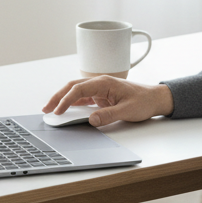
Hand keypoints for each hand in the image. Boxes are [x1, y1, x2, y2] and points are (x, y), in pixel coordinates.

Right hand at [43, 76, 173, 126]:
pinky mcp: (101, 96)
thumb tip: (92, 120)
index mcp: (104, 82)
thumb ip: (108, 115)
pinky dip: (73, 103)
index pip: (79, 88)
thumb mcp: (127, 110)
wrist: (155, 98)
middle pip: (73, 87)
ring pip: (76, 92)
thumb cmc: (144, 101)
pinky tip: (66, 110)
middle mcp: (100, 83)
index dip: (66, 99)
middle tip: (46, 108)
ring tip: (51, 110)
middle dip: (58, 97)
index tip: (58, 111)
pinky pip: (83, 98)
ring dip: (63, 99)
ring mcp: (100, 89)